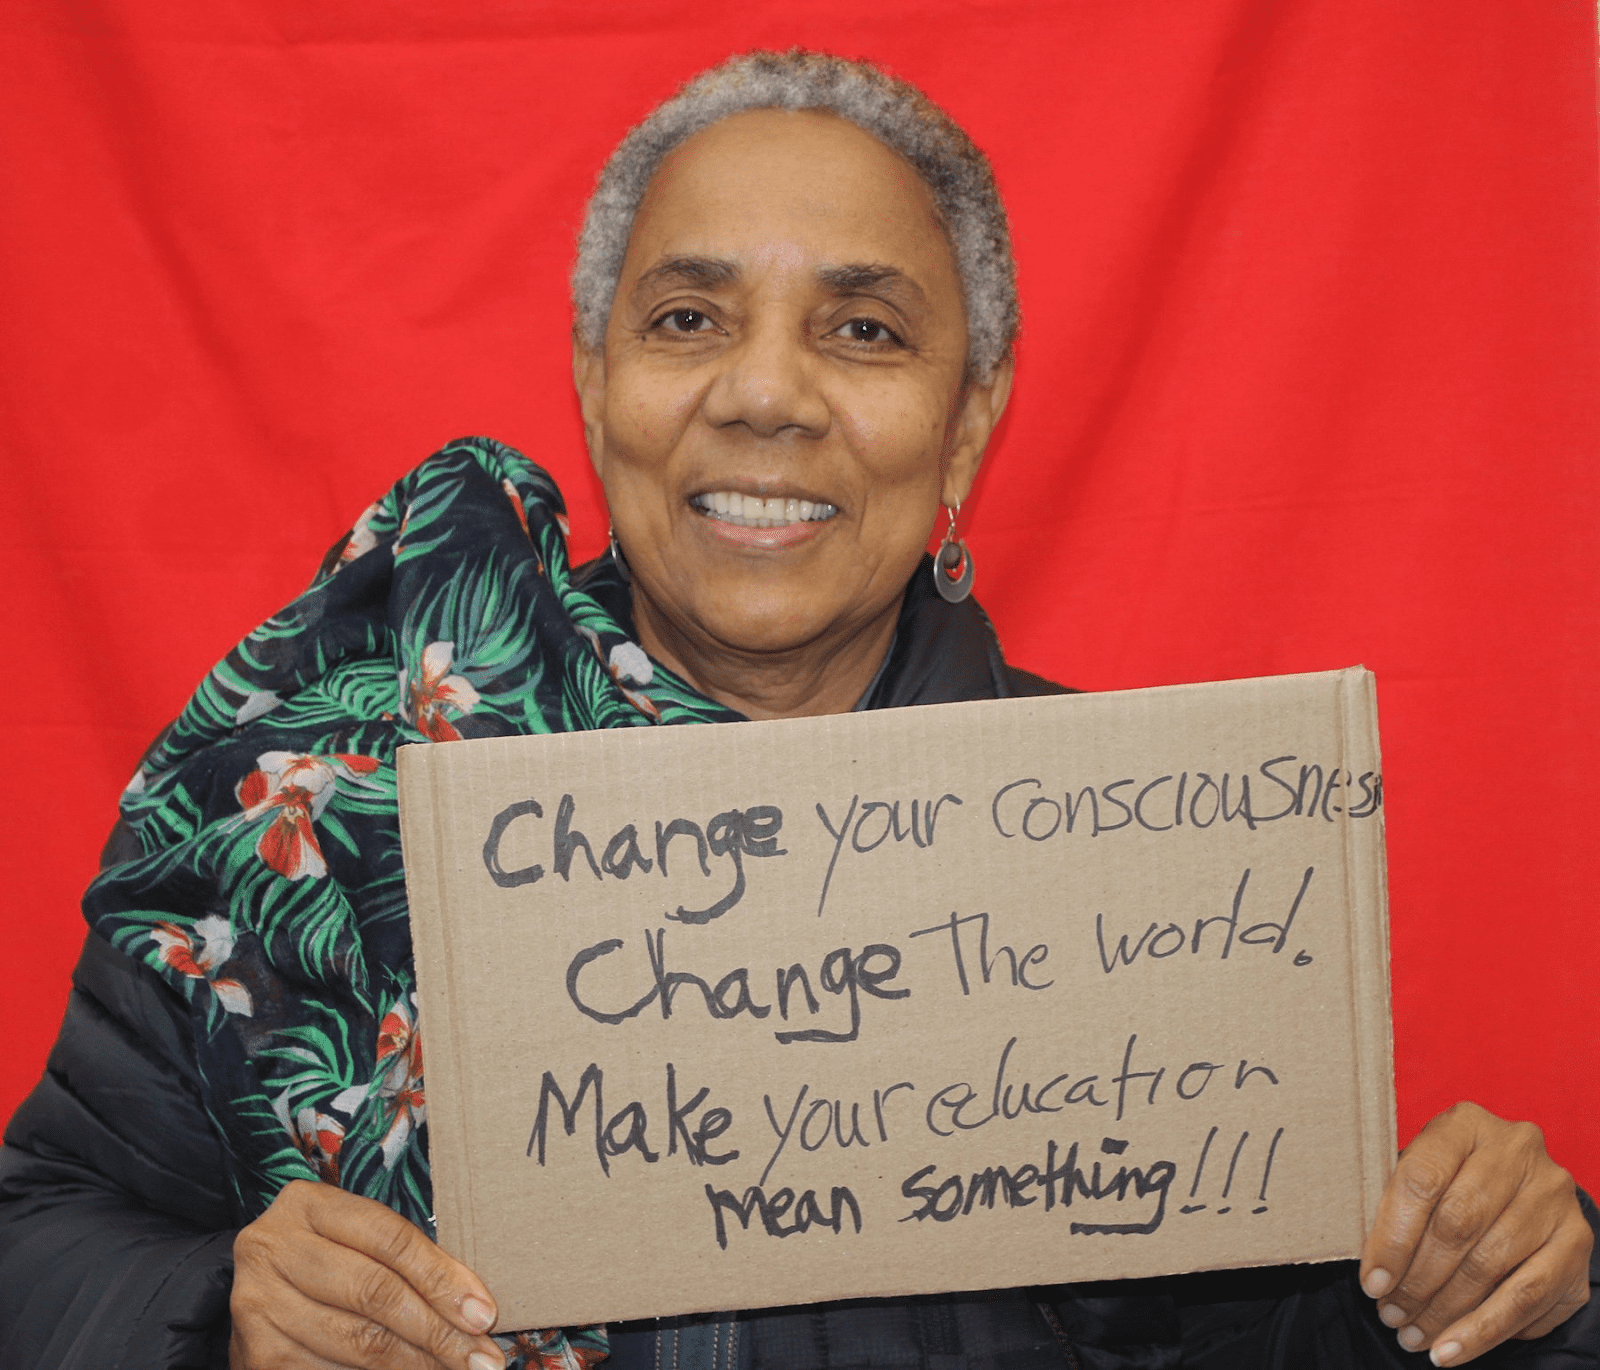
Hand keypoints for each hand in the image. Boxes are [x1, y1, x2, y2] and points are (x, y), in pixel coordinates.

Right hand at [230, 1179, 506, 1369]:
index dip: (442, 1279)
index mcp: (309, 1204)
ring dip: (414, 1364)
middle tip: (481, 1358)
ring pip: (356, 1341)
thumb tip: (476, 1310)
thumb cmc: (329, 1257)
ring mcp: (258, 1302)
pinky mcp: (254, 1353)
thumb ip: (411, 1263)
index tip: (483, 1315)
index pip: (390, 1239)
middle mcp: (274, 1247)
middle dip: (437, 1331)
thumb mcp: (360, 1241)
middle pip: (374, 1292)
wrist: (257, 1290)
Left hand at [1359, 1101, 1591, 1365]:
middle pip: (1457, 1225)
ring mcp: (1552, 1195)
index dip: (1391, 1237)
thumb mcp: (1419, 1175)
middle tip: (1390, 1314)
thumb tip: (1374, 1273)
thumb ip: (1396, 1208)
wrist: (1520, 1186)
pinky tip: (1451, 1350)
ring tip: (1412, 1336)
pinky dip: (1483, 1330)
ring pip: (1490, 1266)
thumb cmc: (1451, 1182)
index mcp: (1465, 1123)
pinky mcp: (1576, 1241)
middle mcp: (1517, 1150)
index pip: (1421, 1179)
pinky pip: (1526, 1298)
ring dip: (1445, 1312)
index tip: (1371, 1283)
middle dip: (1417, 1280)